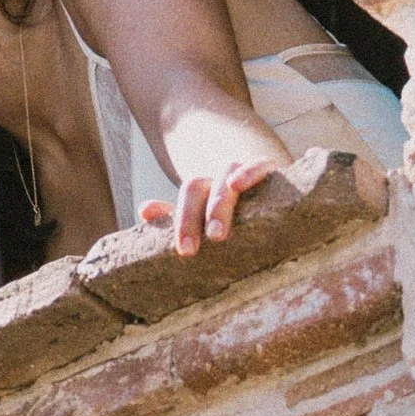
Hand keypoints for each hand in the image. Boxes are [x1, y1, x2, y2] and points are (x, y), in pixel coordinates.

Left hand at [138, 152, 284, 255]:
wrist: (269, 192)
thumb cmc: (232, 215)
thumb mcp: (203, 217)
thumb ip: (175, 216)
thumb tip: (145, 210)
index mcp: (201, 189)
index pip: (185, 198)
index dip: (182, 221)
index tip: (185, 251)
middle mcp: (217, 178)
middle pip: (196, 186)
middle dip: (191, 218)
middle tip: (191, 251)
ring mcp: (242, 171)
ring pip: (225, 176)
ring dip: (217, 203)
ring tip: (216, 234)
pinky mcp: (269, 169)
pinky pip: (259, 164)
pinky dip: (248, 171)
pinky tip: (238, 184)